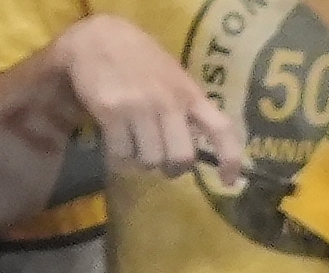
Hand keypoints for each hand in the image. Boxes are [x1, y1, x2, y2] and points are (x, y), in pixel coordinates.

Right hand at [47, 17, 248, 179]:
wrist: (98, 35)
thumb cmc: (143, 60)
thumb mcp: (175, 77)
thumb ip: (189, 108)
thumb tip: (200, 146)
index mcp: (191, 95)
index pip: (221, 130)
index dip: (230, 160)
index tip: (228, 181)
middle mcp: (168, 103)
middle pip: (181, 158)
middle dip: (173, 169)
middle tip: (163, 163)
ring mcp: (139, 107)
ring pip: (150, 160)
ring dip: (144, 163)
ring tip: (136, 149)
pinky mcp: (110, 111)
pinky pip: (121, 153)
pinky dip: (120, 158)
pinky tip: (117, 144)